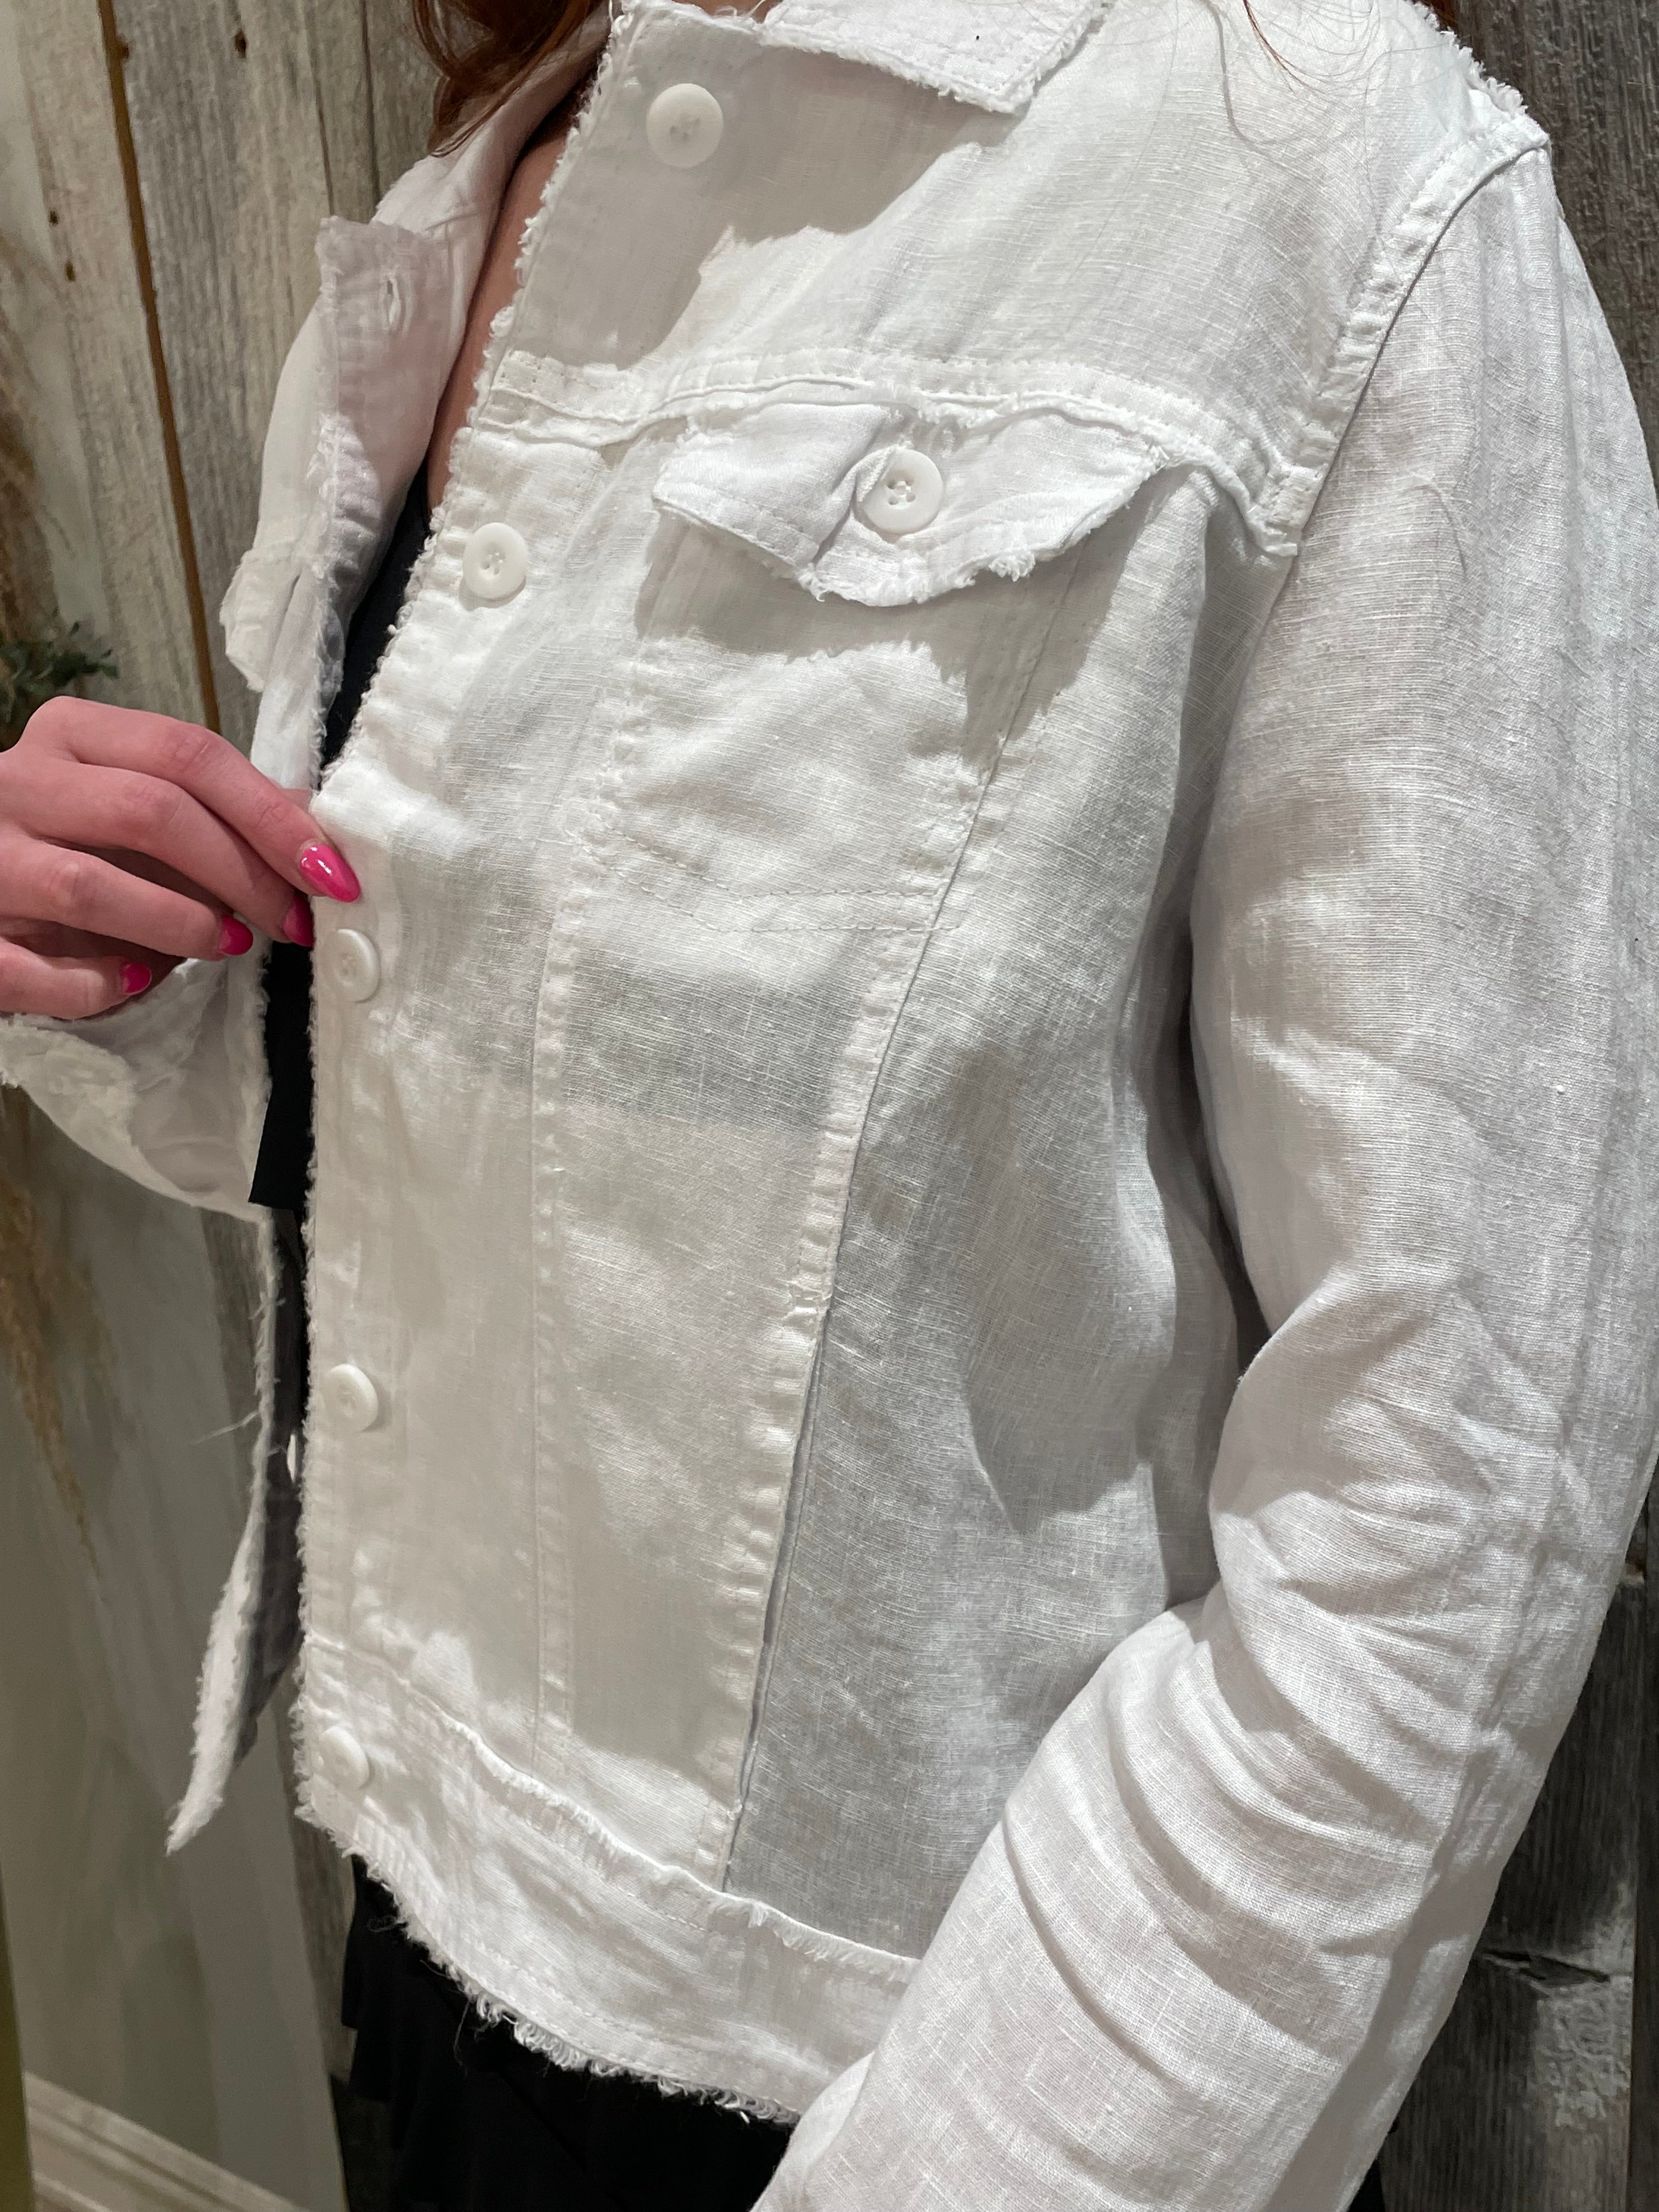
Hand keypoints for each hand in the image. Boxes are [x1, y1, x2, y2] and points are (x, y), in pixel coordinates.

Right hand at [0, 697, 360, 1017]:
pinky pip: (33, 969)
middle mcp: (19, 782)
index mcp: (73, 736)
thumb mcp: (141, 810)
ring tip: (227, 945)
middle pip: (153, 811)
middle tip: (292, 923)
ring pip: (91, 886)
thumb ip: (221, 810)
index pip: (189, 755)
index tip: (331, 875)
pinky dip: (98, 983)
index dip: (272, 817)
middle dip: (242, 874)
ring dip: (181, 925)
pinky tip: (138, 981)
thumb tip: (318, 822)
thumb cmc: (74, 846)